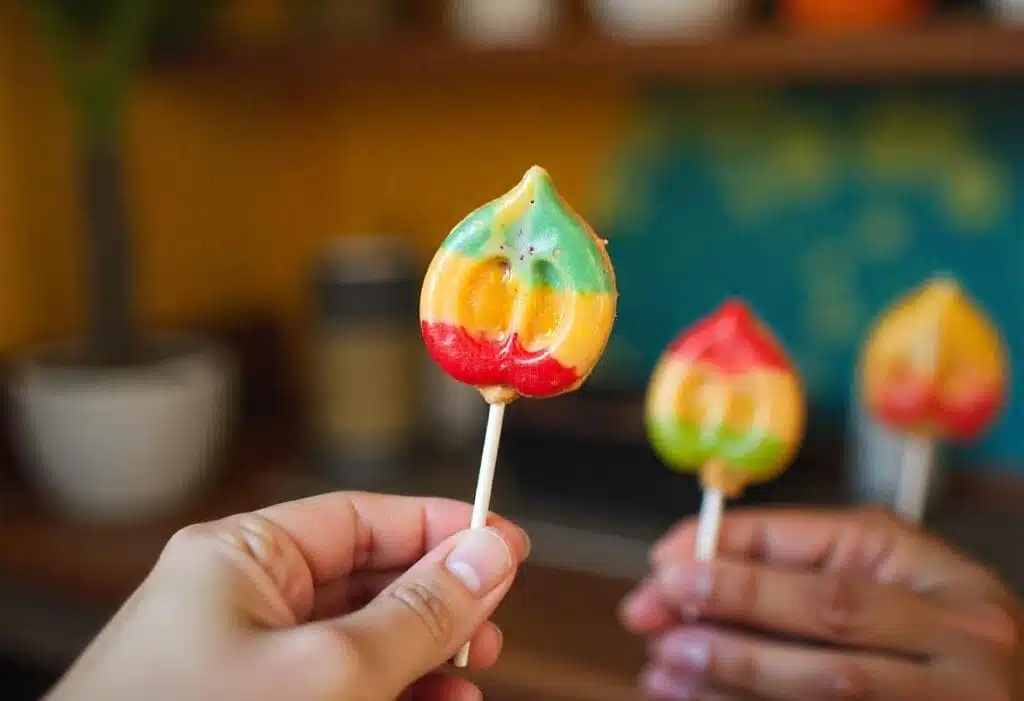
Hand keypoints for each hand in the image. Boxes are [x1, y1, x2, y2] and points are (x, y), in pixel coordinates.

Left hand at [46, 491, 529, 700]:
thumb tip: (487, 555)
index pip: (359, 516)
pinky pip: (341, 687)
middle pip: (366, 577)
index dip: (436, 526)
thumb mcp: (333, 671)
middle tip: (491, 625)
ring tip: (471, 678)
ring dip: (423, 656)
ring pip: (360, 639)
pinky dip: (393, 694)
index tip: (502, 545)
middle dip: (435, 601)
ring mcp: (245, 662)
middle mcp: (240, 602)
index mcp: (239, 558)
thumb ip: (418, 613)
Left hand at [620, 507, 1019, 700]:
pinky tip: (697, 700)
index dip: (739, 572)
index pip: (829, 575)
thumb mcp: (877, 561)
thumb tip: (678, 559)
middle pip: (828, 636)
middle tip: (652, 612)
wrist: (1001, 690)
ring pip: (822, 697)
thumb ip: (786, 550)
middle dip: (731, 618)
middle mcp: (961, 657)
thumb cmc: (922, 614)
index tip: (666, 567)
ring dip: (728, 678)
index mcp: (949, 590)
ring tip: (661, 664)